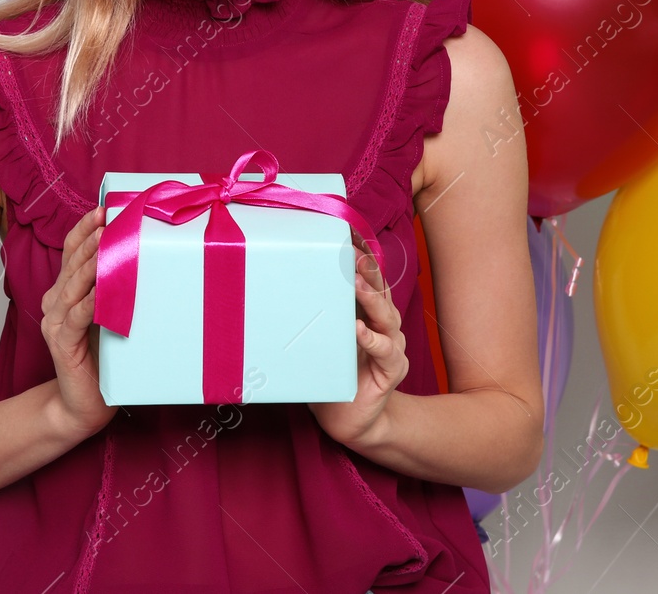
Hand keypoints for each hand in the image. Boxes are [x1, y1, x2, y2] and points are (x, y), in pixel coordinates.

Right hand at [40, 205, 118, 439]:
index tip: (103, 209)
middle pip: (72, 264)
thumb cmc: (103, 359)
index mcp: (64, 293)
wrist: (82, 406)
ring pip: (73, 286)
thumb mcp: (111, 317)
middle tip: (108, 219)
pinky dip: (90, 301)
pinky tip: (102, 290)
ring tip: (104, 243)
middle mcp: (55, 303)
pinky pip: (77, 317)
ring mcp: (56, 323)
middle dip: (90, 239)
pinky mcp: (62, 344)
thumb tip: (148, 261)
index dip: (84, 230)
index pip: (71, 253)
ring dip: (89, 264)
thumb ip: (118, 292)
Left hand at [307, 237, 408, 451]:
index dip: (362, 258)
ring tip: (355, 283)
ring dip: (371, 298)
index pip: (368, 280)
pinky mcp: (391, 370)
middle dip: (368, 270)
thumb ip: (305, 320)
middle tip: (355, 252)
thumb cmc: (330, 377)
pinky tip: (358, 330)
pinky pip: (386, 351)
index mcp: (367, 314)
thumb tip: (265, 293)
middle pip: (380, 291)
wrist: (350, 421)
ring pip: (386, 316)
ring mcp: (391, 347)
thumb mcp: (316, 342)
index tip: (349, 235)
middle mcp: (384, 326)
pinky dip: (372, 339)